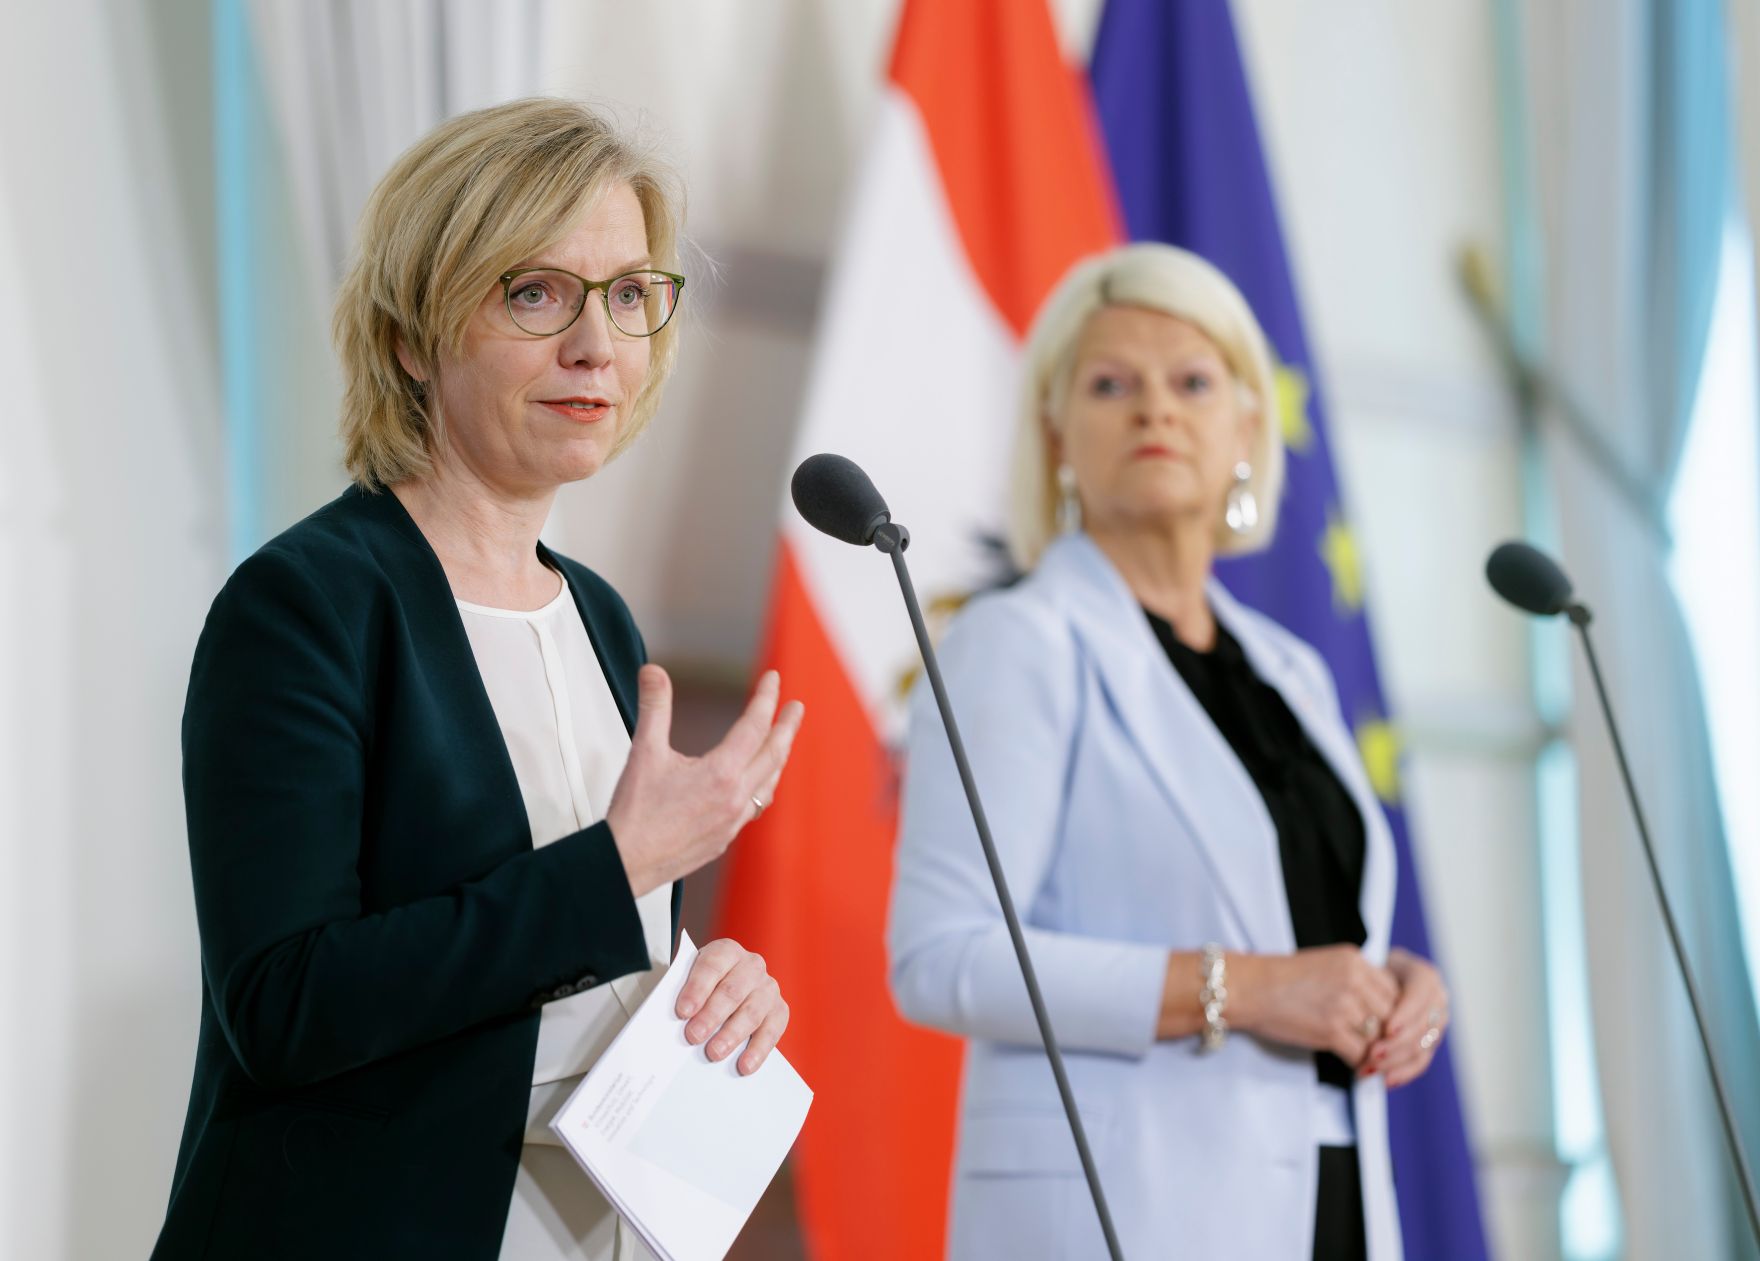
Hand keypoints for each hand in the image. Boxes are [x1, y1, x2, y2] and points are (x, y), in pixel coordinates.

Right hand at [606, 667, 803, 897]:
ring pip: (769, 783)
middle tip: (796, 708)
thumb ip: (654, 707)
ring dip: (779, 757)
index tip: (773, 679)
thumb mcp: (644, 752)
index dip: (766, 698)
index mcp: (721, 773)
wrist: (627, 862)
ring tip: (782, 742)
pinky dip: (763, 786)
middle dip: (787, 727)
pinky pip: (756, 806)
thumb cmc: (635, 814)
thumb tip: (654, 673)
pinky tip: (758, 785)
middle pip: (774, 754)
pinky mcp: (724, 838)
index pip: (754, 725)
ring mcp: (733, 821)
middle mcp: (735, 798)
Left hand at [675, 939, 788, 1075]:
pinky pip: (771, 1031)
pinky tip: (744, 1064)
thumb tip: (675, 1019)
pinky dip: (757, 1049)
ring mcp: (767, 988)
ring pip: (751, 1012)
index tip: (683, 1011)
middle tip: (694, 1036)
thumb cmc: (705, 987)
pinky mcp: (779, 1010)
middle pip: (732, 991)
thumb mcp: (691, 981)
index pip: (712, 966)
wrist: (728, 990)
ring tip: (714, 1053)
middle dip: (712, 1015)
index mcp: (726, 951)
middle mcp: (751, 966)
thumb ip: (684, 994)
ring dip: (732, 1035)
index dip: (697, 988)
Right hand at [1232, 945, 1399, 1066]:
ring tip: (1371, 1062)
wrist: (1248, 988)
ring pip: (1379, 1036)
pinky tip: (1355, 1068)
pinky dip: (1360, 1065)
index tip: (1384, 1026)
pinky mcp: (1332, 1030)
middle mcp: (1354, 979)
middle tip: (1382, 1050)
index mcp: (1354, 960)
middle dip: (1387, 1035)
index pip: (1395, 990)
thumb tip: (1378, 1009)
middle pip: (1392, 1014)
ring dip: (1376, 1053)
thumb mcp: (1325, 965)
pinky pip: (1361, 1054)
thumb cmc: (1280, 979)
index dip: (1393, 1012)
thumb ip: (1355, 980)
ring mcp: (1344, 1005)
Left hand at [1361, 947, 1448, 1087]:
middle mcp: (1437, 1001)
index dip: (1406, 1015)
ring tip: (1370, 1068)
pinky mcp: (1430, 1043)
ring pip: (1421, 1047)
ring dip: (1396, 1061)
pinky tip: (1387, 1080)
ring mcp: (1436, 1024)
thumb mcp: (1370, 970)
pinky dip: (1404, 1073)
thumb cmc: (1369, 972)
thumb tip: (1365, 1008)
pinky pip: (1421, 1062)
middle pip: (1422, 1027)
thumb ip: (1372, 985)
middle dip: (1397, 1044)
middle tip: (1372, 1054)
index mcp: (1424, 977)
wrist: (1378, 979)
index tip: (1387, 1029)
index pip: (1419, 997)